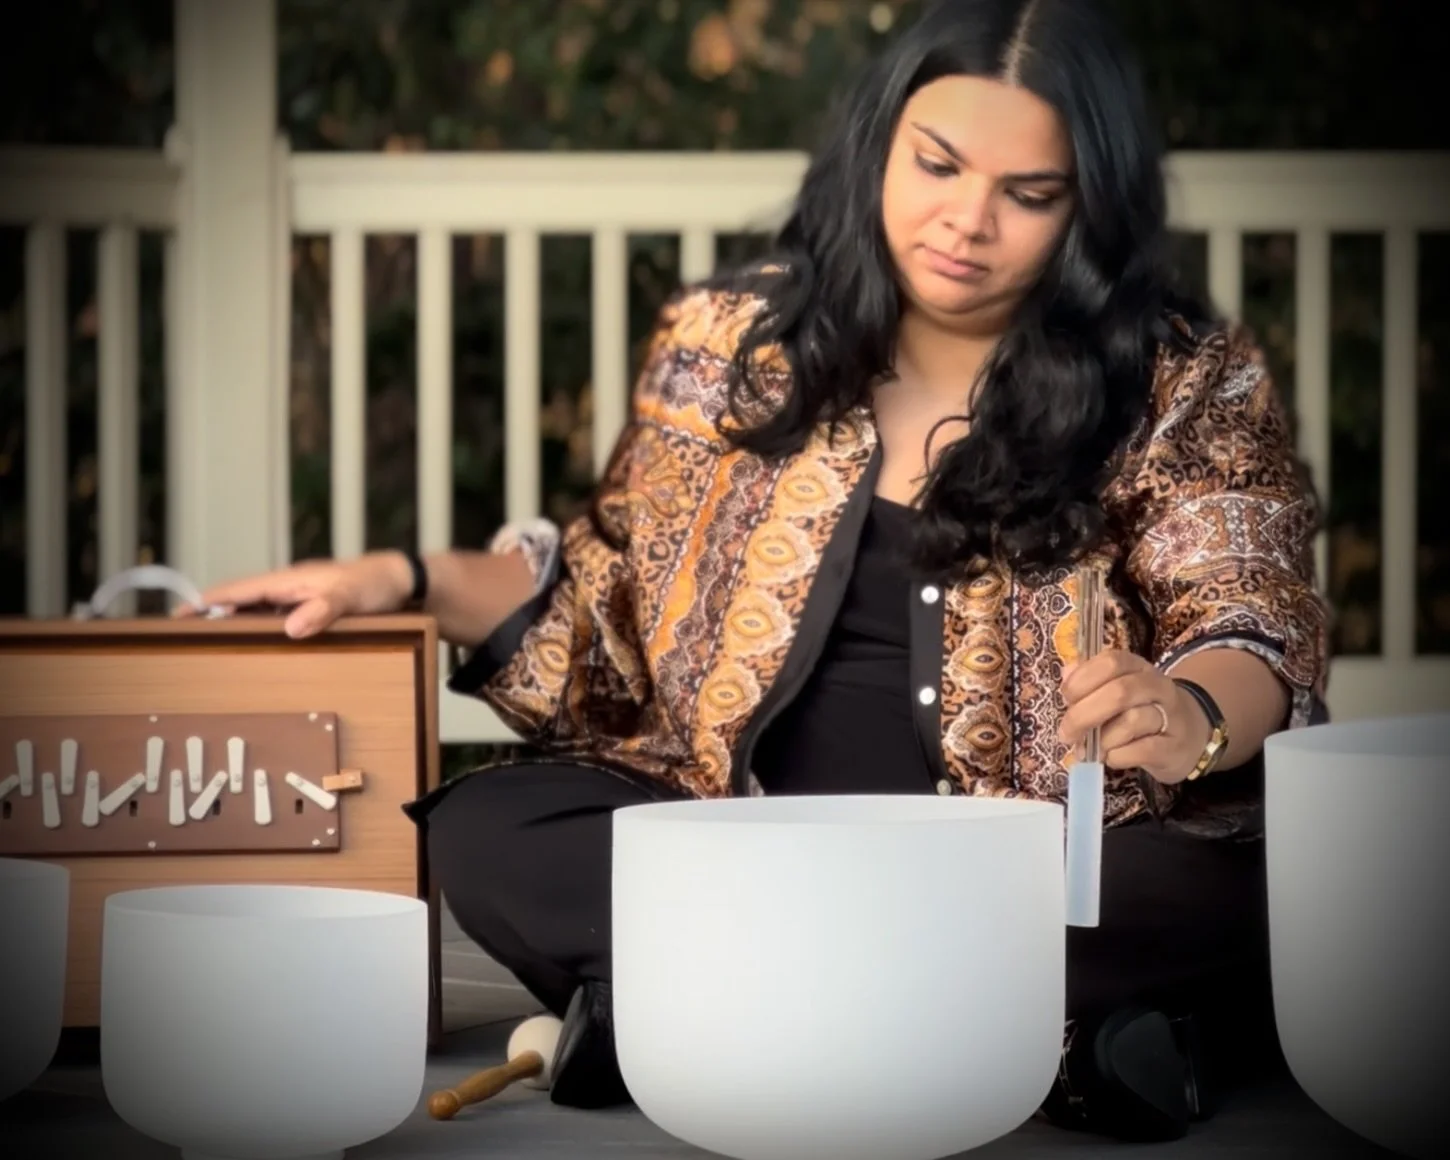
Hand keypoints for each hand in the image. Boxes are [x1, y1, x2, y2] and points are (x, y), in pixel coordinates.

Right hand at [173, 552, 414, 638]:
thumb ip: (322, 609)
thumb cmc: (373, 584)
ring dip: (230, 625)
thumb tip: (290, 628)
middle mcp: (286, 589)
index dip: (206, 602)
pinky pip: (273, 621)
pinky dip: (256, 632)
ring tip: (205, 647)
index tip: (178, 616)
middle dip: (208, 616)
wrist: (399, 582)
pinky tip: (251, 648)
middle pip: (238, 602)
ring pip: (254, 613)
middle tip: (180, 638)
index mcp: (288, 580)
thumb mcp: (349, 597)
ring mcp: (295, 600)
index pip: (237, 590)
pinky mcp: (307, 611)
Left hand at [1058, 649, 1210, 783]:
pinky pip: (1143, 750)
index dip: (1082, 679)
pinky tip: (1111, 758)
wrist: (1190, 735)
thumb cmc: (1141, 710)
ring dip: (1102, 740)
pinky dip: (1118, 756)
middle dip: (1083, 715)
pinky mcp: (1174, 747)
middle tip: (1067, 734)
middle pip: (1119, 692)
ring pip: (1131, 721)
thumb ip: (1089, 680)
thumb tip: (1066, 674)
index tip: (1066, 698)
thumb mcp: (1117, 689)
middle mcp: (1157, 686)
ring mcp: (1170, 716)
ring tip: (1092, 749)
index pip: (1111, 662)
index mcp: (1137, 667)